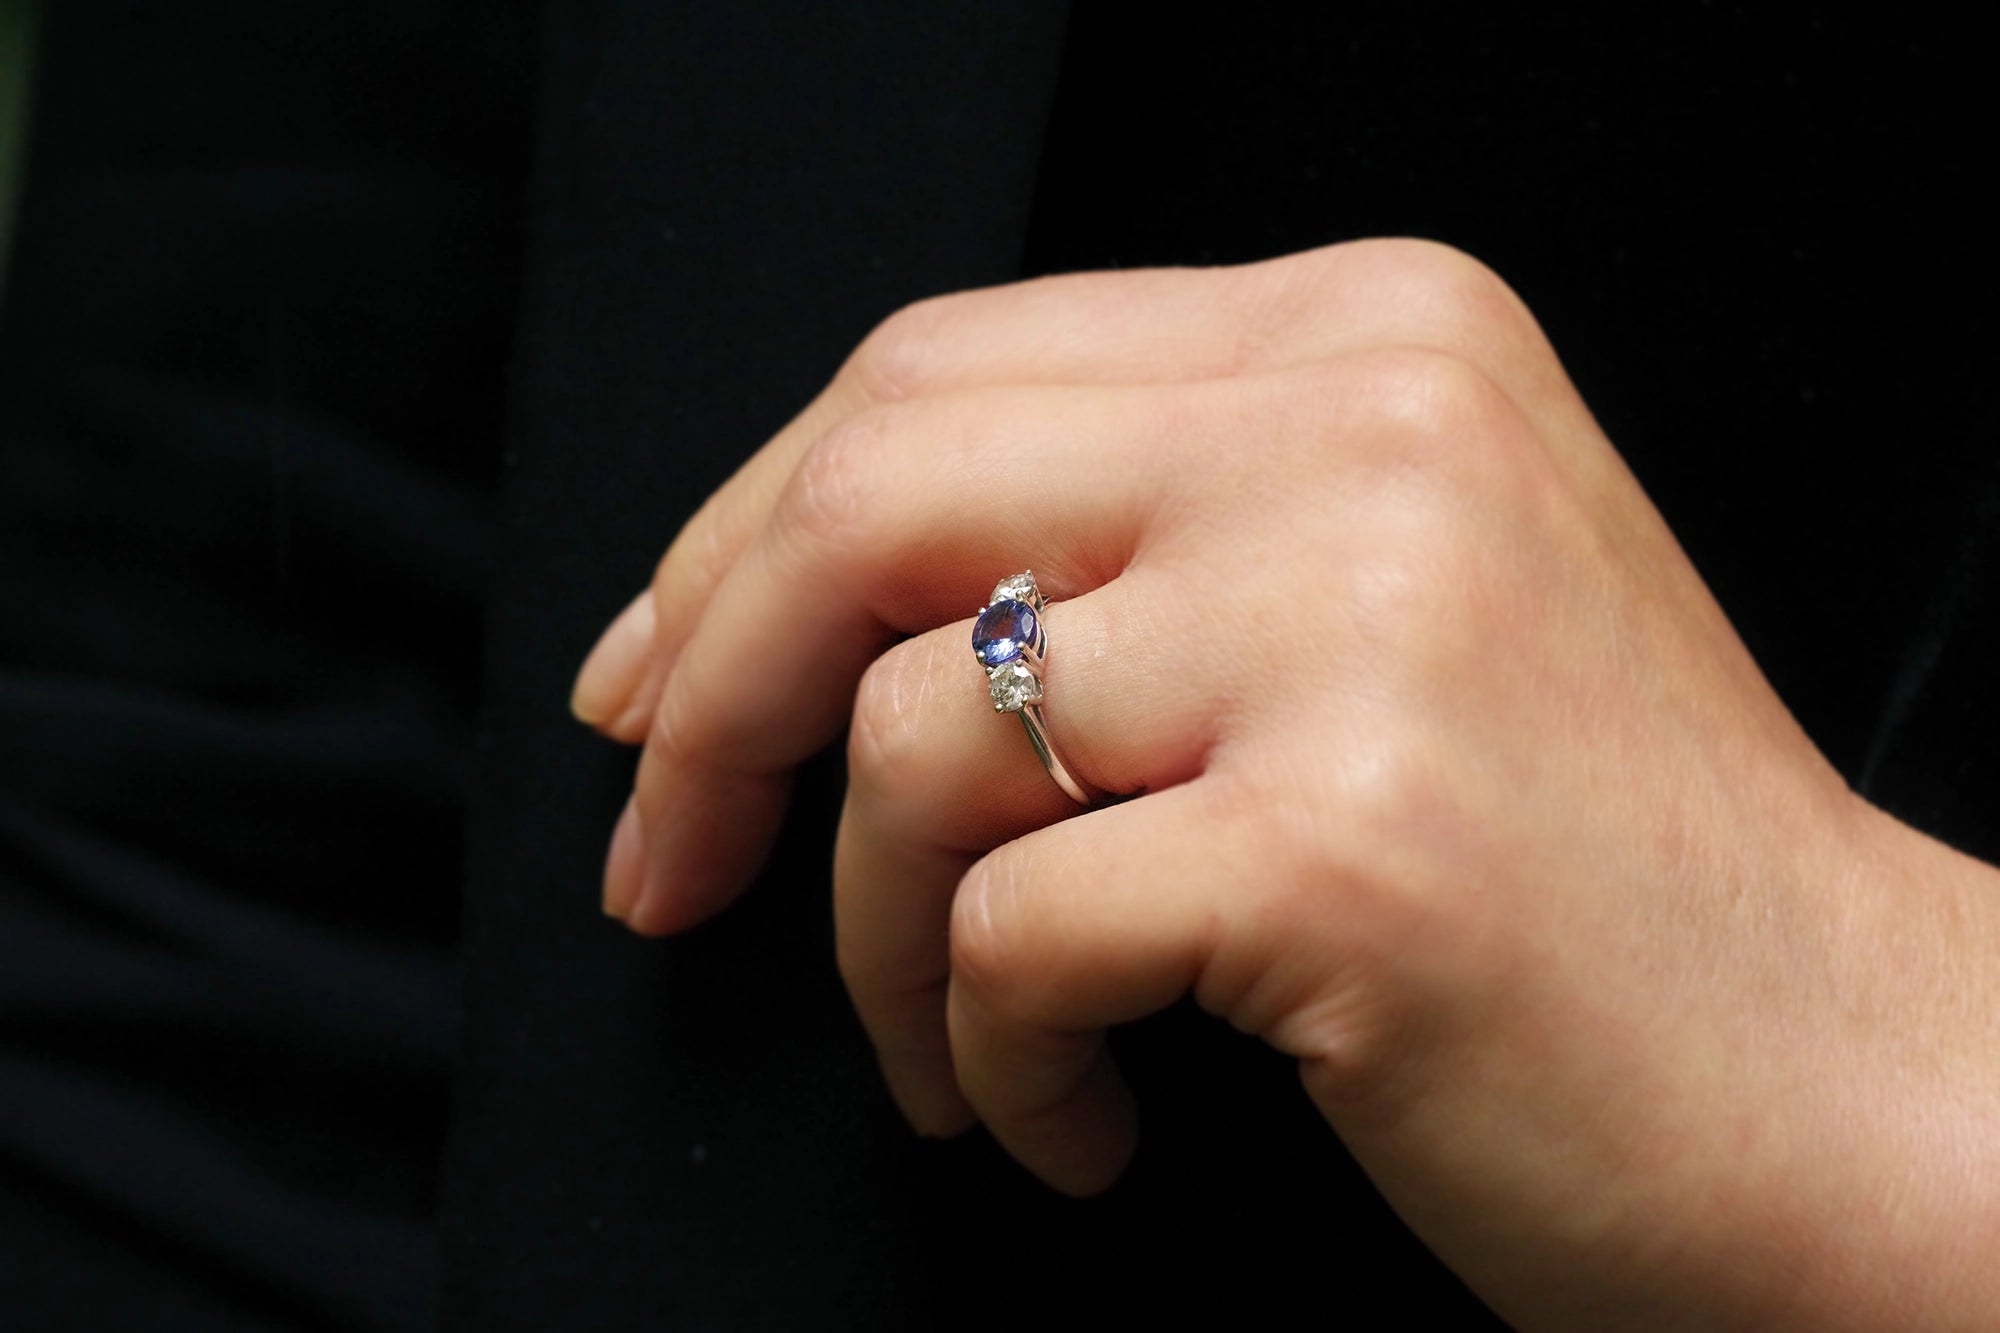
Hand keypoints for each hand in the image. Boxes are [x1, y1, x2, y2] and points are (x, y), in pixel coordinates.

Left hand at [571, 240, 1999, 1327]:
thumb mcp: (1378, 604)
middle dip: (707, 695)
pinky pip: (1004, 928)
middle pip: (871, 496)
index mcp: (1366, 333)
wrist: (1858, 1079)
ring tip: (949, 1048)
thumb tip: (811, 610)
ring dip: (866, 940)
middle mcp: (1365, 427)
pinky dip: (989, 1052)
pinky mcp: (1350, 838)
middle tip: (662, 858)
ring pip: (910, 738)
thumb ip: (1138, 541)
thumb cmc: (1589, 871)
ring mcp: (1364, 622)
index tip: (654, 682)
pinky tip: (1068, 1114)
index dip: (741, 532)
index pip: (935, 370)